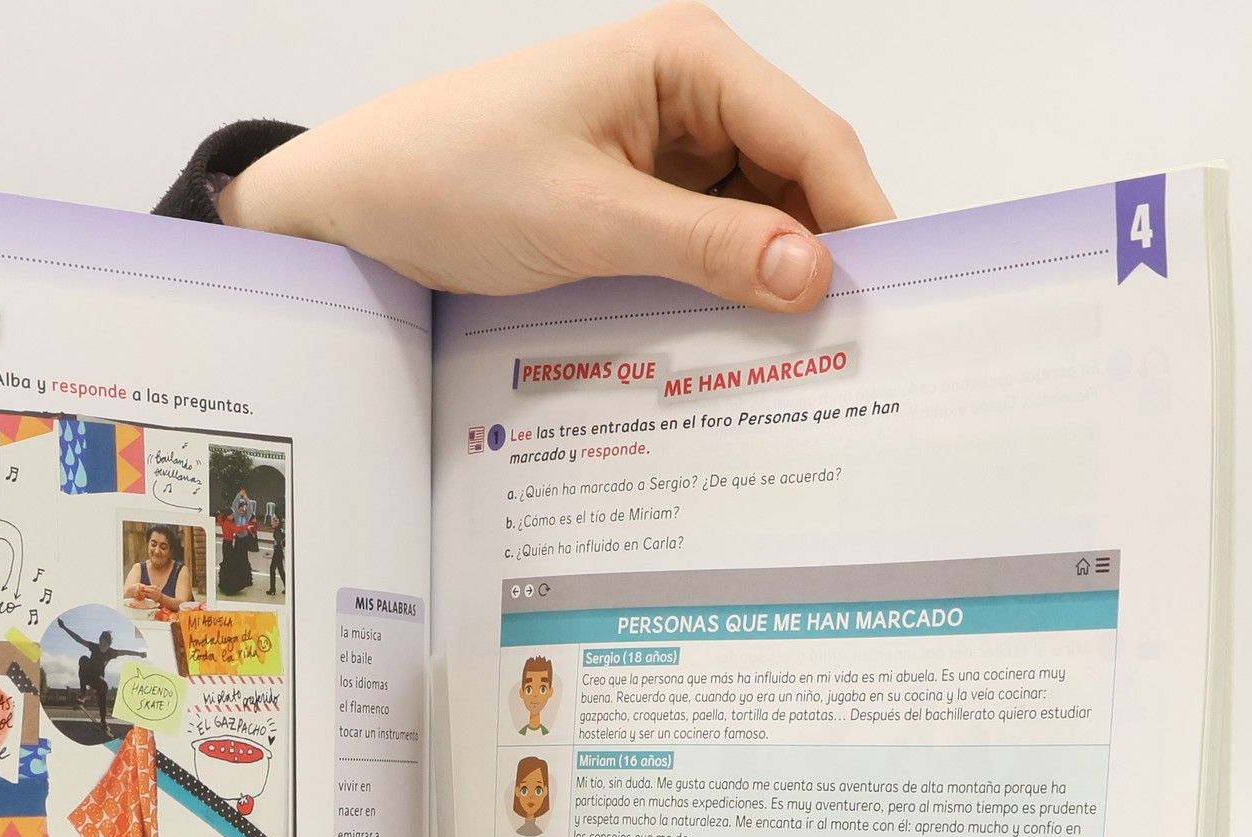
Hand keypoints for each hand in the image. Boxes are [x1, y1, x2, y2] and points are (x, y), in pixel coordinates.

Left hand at [221, 3, 889, 310]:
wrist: (355, 206)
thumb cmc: (446, 178)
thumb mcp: (586, 220)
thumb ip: (705, 248)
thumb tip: (814, 275)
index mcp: (688, 60)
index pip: (813, 140)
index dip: (862, 221)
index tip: (896, 301)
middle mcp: (690, 92)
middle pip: (798, 180)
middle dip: (822, 259)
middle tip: (852, 352)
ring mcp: (666, 145)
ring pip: (759, 219)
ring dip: (774, 283)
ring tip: (799, 361)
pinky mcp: (639, 195)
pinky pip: (710, 243)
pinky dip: (727, 290)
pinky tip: (737, 343)